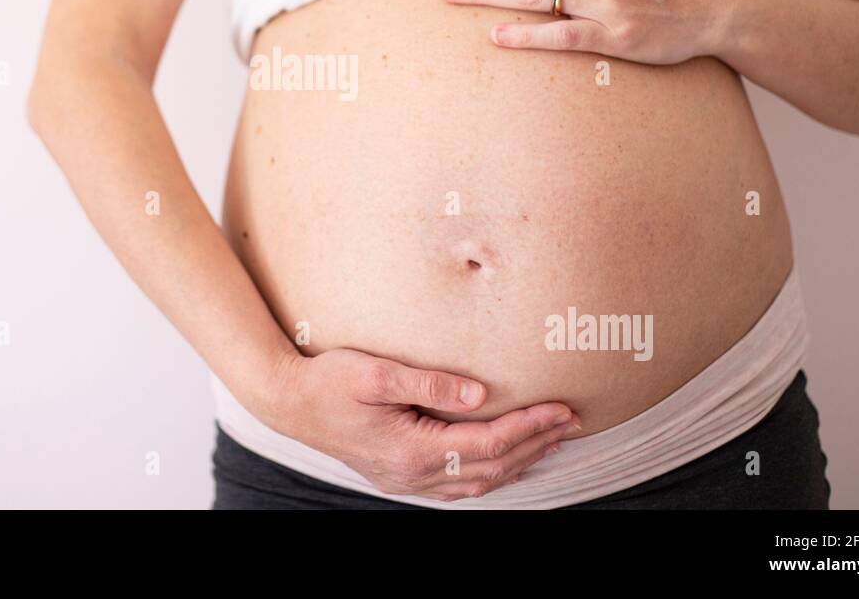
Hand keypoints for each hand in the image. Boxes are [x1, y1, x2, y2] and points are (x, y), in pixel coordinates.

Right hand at [268, 349, 580, 501]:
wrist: (288, 403)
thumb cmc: (327, 381)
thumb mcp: (376, 373)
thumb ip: (430, 383)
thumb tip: (481, 394)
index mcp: (412, 450)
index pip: (488, 444)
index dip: (529, 427)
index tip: (561, 408)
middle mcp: (414, 474)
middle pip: (492, 468)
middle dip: (535, 443)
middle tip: (570, 420)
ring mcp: (406, 480)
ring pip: (478, 483)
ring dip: (519, 461)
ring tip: (550, 438)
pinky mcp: (400, 475)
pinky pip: (458, 485)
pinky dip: (490, 473)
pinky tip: (504, 458)